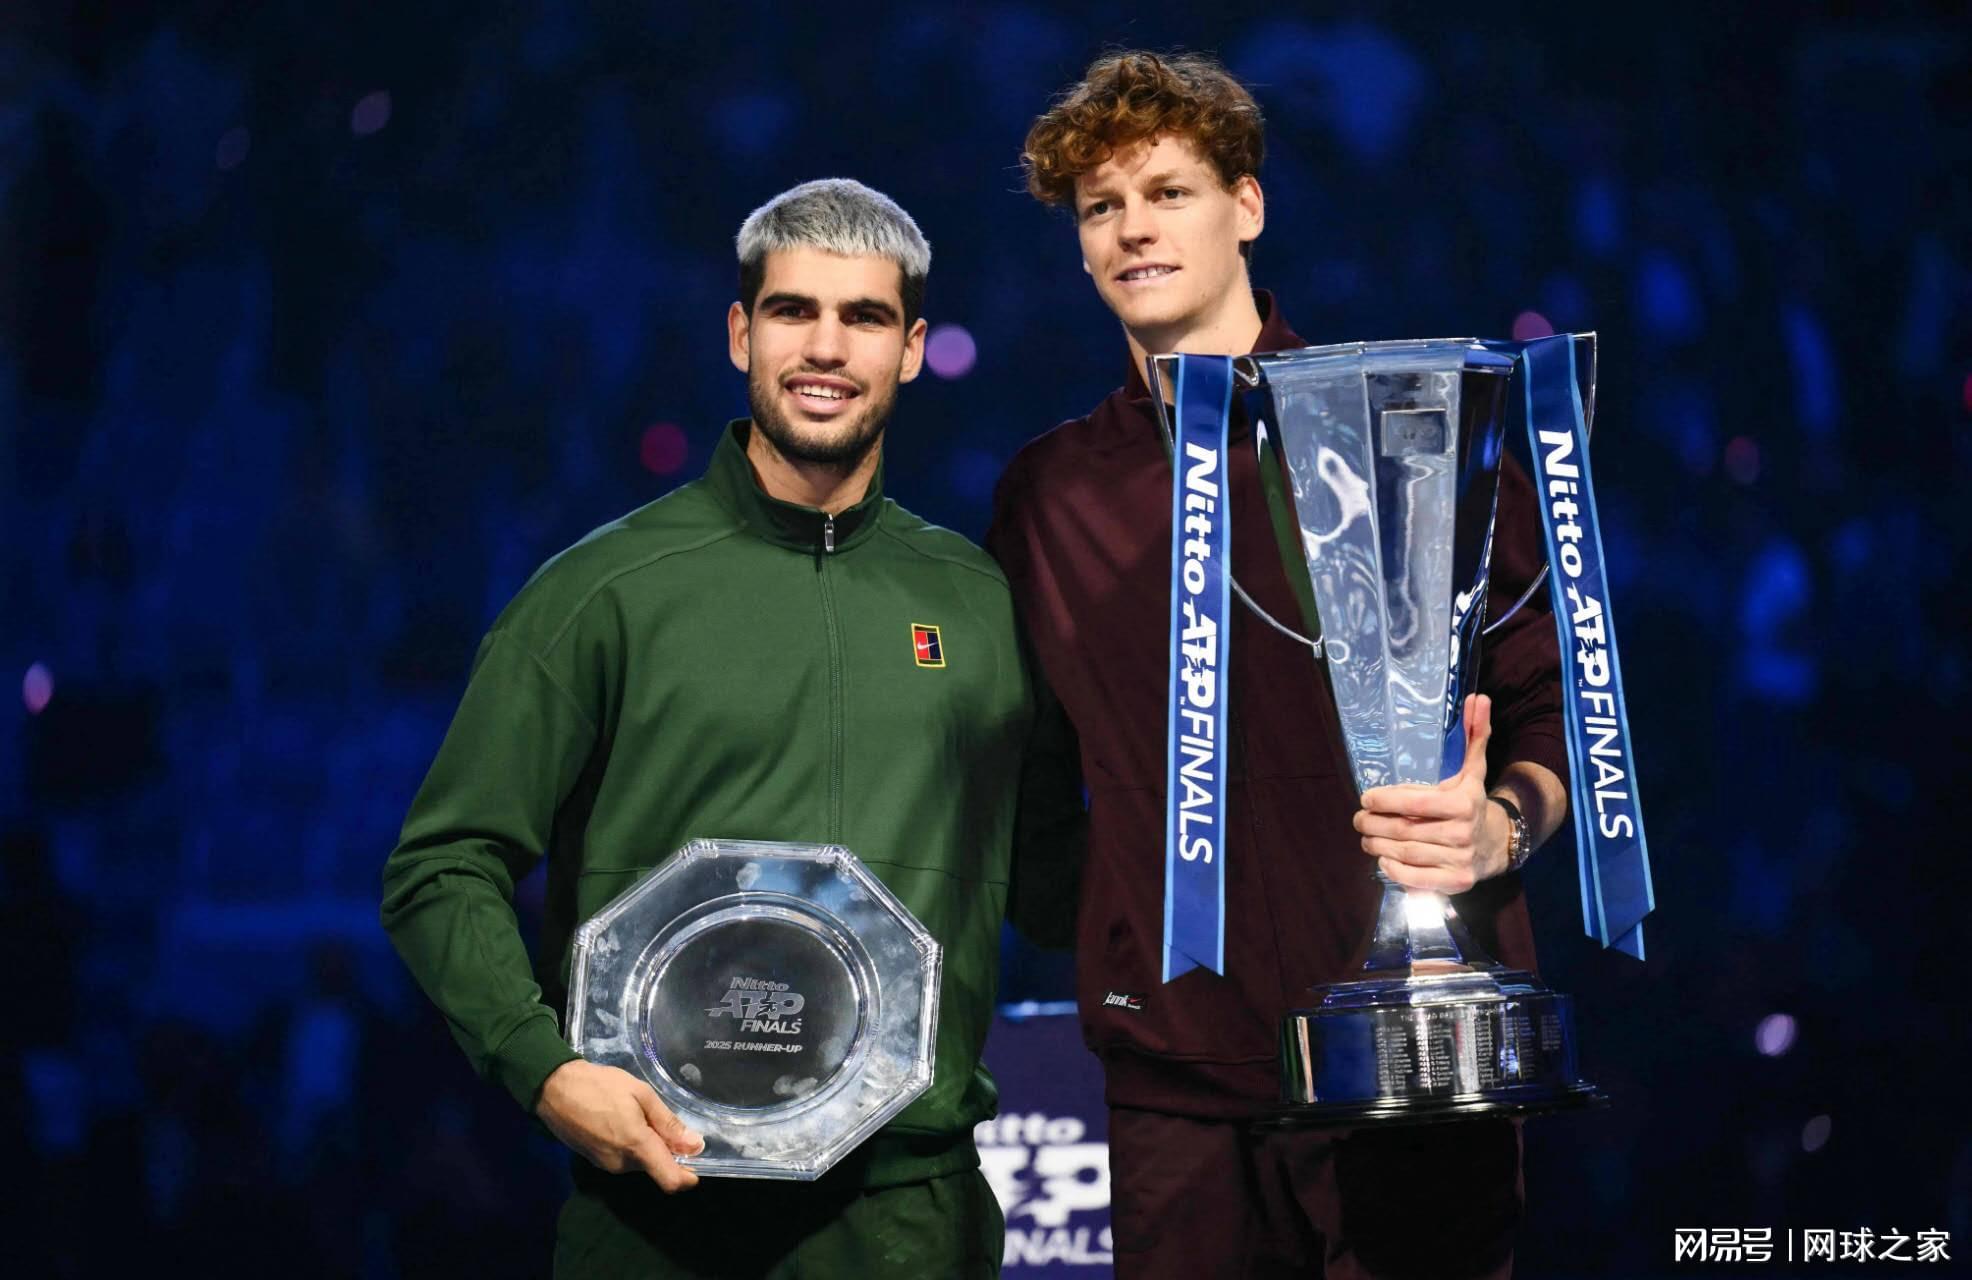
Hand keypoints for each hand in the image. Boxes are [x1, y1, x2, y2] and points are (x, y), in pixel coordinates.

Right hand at [536, 1059, 703, 1192]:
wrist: (554, 1089)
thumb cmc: (600, 1086)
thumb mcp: (640, 1094)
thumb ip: (668, 1123)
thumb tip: (695, 1145)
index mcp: (636, 1147)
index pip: (670, 1180)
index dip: (688, 1177)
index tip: (697, 1161)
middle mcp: (622, 1164)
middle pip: (655, 1166)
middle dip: (663, 1148)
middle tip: (655, 1115)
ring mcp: (606, 1165)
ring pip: (639, 1161)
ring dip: (645, 1144)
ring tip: (633, 1113)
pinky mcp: (595, 1161)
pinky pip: (622, 1158)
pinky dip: (629, 1145)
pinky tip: (620, 1120)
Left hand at [1353, 694, 1508, 893]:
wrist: (1496, 843)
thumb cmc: (1472, 802)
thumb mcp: (1473, 769)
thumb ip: (1474, 734)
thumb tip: (1477, 698)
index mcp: (1464, 802)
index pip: (1415, 803)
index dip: (1385, 800)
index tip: (1366, 798)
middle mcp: (1463, 833)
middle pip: (1405, 830)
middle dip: (1373, 824)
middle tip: (1358, 819)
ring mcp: (1460, 860)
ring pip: (1405, 853)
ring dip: (1377, 845)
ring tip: (1366, 837)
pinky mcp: (1456, 882)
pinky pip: (1415, 879)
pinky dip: (1394, 870)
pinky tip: (1383, 858)